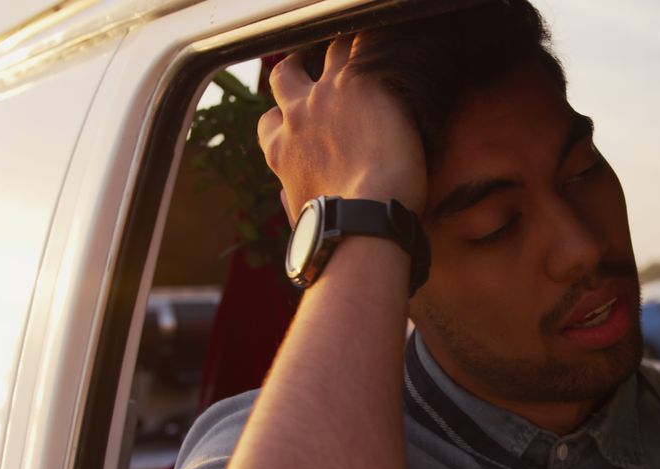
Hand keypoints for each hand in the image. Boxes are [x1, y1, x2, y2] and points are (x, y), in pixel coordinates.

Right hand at [258, 35, 427, 222]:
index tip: (298, 118)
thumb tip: (283, 194)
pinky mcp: (359, 83)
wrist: (365, 220)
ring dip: (342, 51)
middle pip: (285, 75)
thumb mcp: (300, 218)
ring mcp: (327, 95)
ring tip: (363, 56)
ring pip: (328, 52)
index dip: (284, 117)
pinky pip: (363, 46)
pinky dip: (373, 46)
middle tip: (315, 69)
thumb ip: (289, 199)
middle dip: (298, 70)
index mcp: (280, 150)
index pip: (270, 121)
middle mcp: (297, 116)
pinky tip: (389, 50)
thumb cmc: (336, 232)